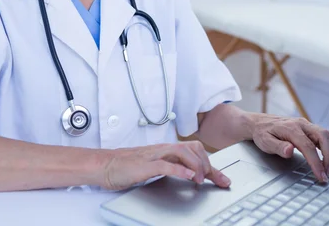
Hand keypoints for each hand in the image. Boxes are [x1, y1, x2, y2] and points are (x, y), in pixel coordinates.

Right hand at [101, 141, 231, 190]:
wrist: (105, 165)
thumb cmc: (126, 166)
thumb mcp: (154, 166)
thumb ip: (170, 167)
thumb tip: (189, 174)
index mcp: (166, 150)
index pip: (194, 152)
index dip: (211, 165)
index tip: (222, 179)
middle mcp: (163, 149)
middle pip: (193, 148)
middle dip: (208, 164)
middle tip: (216, 180)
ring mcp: (154, 155)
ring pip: (183, 152)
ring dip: (196, 165)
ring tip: (201, 179)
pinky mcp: (145, 164)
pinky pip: (166, 164)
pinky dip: (180, 169)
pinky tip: (188, 176)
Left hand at [251, 115, 328, 182]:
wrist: (260, 123)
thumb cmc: (262, 133)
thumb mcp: (264, 141)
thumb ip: (277, 146)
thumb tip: (289, 150)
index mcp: (291, 128)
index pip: (308, 146)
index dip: (316, 162)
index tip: (321, 176)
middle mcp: (302, 124)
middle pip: (324, 137)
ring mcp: (308, 125)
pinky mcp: (311, 129)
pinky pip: (328, 137)